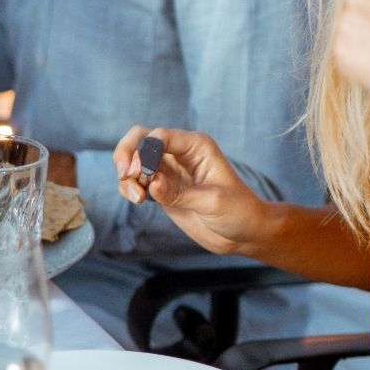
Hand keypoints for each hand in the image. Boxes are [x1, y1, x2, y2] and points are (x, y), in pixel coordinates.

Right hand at [112, 126, 270, 255]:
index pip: (160, 136)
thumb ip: (179, 192)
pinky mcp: (161, 189)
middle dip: (126, 154)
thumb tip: (151, 184)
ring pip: (133, 160)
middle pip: (140, 138)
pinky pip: (135, 181)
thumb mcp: (212, 201)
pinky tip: (138, 201)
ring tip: (138, 199)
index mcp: (197, 146)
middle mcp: (180, 153)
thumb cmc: (238, 212)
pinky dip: (128, 188)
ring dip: (127, 177)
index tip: (140, 174)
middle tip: (125, 176)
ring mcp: (168, 171)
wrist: (243, 234)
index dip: (144, 151)